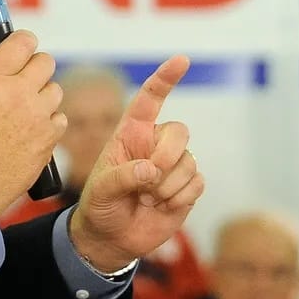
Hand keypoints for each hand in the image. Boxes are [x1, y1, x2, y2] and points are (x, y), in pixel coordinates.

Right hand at [0, 30, 65, 215]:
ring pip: (55, 89)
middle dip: (36, 68)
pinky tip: (33, 131)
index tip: (23, 48)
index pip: (23, 41)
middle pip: (46, 61)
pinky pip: (60, 118)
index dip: (24, 43)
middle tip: (25, 81)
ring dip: (44, 97)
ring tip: (27, 112)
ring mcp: (37, 115)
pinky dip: (50, 122)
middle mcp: (18, 93)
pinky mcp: (49, 137)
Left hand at [68, 55, 203, 272]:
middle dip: (166, 156)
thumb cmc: (101, 205)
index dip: (165, 77)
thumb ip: (122, 176)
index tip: (181, 60)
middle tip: (147, 181)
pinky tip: (161, 206)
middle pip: (179, 131)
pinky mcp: (187, 186)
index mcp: (131, 133)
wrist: (112, 238)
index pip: (150, 98)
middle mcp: (155, 143)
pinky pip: (197, 183)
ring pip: (188, 161)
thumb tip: (151, 170)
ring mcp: (174, 164)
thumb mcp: (101, 190)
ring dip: (167, 186)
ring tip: (146, 199)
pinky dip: (179, 198)